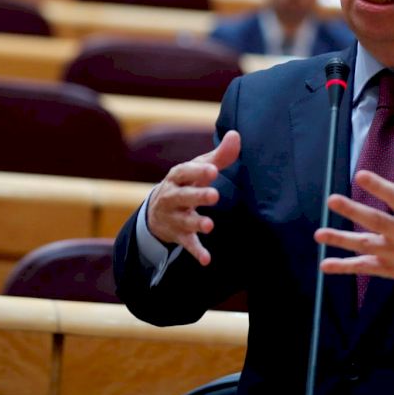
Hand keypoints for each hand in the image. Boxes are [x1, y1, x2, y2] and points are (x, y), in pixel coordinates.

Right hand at [146, 130, 240, 266]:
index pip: (184, 171)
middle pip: (183, 196)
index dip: (197, 170)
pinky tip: (206, 260)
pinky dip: (196, 252)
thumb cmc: (186, 183)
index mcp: (177, 178)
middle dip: (197, 196)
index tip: (213, 169)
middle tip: (214, 195)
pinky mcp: (179, 235)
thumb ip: (219, 156)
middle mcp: (172, 197)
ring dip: (196, 223)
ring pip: (184, 221)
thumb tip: (236, 135)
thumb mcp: (198, 168)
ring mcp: (174, 217)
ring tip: (210, 226)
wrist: (157, 212)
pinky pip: (187, 244)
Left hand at [317, 147, 393, 294]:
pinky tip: (325, 265)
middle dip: (354, 211)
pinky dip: (345, 268)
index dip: (380, 187)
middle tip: (332, 200)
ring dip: (342, 240)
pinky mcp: (391, 270)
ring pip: (366, 246)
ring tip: (319, 234)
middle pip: (377, 222)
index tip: (360, 175)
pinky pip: (365, 268)